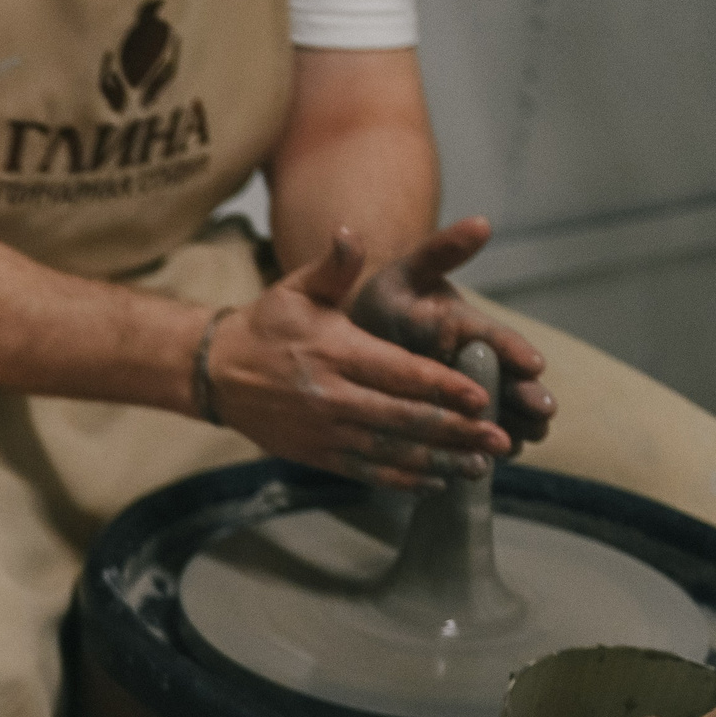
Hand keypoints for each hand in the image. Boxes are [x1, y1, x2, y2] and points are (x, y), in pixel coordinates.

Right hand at [206, 228, 511, 490]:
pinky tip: (436, 484)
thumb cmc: (267, 325)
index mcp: (336, 352)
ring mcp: (324, 430)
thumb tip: (351, 232)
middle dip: (455, 432)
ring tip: (478, 467)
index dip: (443, 387)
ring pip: (389, 452)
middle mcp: (331, 396)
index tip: (481, 397)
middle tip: (498, 440)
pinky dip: (402, 481)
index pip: (399, 373)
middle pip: (403, 418)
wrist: (216, 372)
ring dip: (437, 462)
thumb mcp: (297, 288)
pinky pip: (365, 472)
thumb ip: (334, 265)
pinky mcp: (316, 454)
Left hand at [348, 217, 552, 448]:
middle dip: (525, 397)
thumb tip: (481, 223)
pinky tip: (481, 467)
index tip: (534, 363)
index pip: (497, 338)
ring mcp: (467, 390)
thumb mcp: (411, 270)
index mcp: (469, 326)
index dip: (515, 351)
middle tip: (543, 412)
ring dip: (511, 428)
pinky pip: (469, 436)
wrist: (367, 328)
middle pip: (508, 381)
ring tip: (519, 445)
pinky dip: (475, 449)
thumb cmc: (390, 297)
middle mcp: (476, 360)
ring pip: (497, 413)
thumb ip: (442, 252)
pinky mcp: (451, 416)